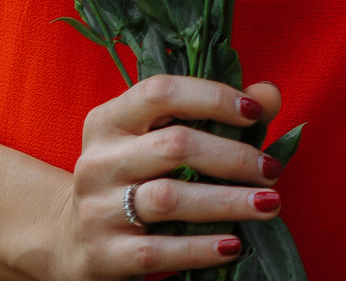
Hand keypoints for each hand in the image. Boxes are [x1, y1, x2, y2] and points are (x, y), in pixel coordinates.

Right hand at [46, 74, 285, 277]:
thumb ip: (214, 112)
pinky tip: (233, 244)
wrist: (74, 240)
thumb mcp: (158, 139)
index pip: (161, 92)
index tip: (256, 112)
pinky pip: (158, 250)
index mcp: (110, 120)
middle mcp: (98, 160)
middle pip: (174, 146)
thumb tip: (269, 94)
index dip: (213, 97)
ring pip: (170, 199)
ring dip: (227, 201)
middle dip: (233, 157)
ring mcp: (97, 208)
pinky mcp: (103, 253)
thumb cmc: (134, 177)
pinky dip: (200, 249)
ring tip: (268, 203)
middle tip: (271, 170)